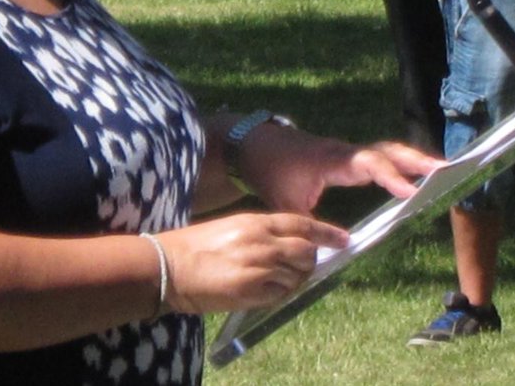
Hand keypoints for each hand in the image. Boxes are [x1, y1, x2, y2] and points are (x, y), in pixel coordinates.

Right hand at [157, 212, 347, 313]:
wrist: (170, 266)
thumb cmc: (197, 245)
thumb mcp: (232, 227)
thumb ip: (262, 233)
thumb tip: (290, 244)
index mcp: (255, 221)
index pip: (302, 224)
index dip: (326, 232)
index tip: (344, 239)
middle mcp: (262, 242)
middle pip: (306, 252)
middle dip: (311, 260)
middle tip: (304, 265)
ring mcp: (258, 268)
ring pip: (297, 275)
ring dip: (294, 279)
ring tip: (278, 279)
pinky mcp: (252, 291)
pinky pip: (281, 294)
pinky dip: (280, 293)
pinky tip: (265, 290)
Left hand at [242, 126, 443, 213]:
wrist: (253, 145)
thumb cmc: (269, 172)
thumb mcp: (285, 204)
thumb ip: (309, 228)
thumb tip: (327, 258)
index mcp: (333, 160)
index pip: (369, 164)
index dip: (392, 177)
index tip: (413, 192)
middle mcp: (345, 153)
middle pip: (387, 151)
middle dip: (416, 160)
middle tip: (447, 170)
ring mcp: (347, 153)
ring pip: (386, 152)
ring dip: (413, 160)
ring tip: (443, 172)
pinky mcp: (346, 158)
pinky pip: (378, 158)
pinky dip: (399, 165)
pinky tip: (417, 177)